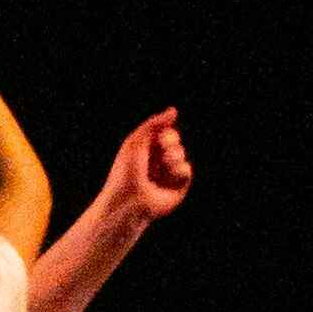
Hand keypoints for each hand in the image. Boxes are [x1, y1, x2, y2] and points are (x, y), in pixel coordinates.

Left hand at [100, 108, 192, 225]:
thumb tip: (174, 111)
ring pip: (181, 153)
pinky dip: (178, 170)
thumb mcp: (136, 141)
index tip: (158, 136)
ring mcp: (166, 174)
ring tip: (162, 165)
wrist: (129, 201)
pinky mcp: (176, 187)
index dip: (163, 131)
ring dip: (172, 156)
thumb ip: (154, 124)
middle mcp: (156, 161)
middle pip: (174, 139)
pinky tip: (169, 177)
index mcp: (144, 150)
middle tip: (162, 146)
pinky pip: (186, 169)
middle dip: (170, 140)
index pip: (163, 131)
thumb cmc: (126, 172)